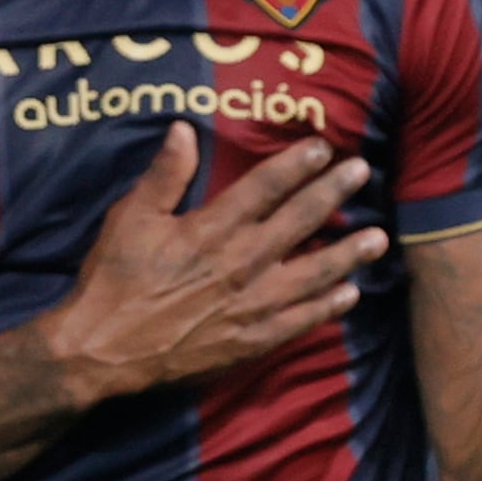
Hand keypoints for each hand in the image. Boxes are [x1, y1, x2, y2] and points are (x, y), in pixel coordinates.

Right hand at [35, 130, 385, 404]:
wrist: (103, 352)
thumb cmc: (113, 281)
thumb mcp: (129, 218)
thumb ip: (164, 175)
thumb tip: (183, 129)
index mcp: (211, 230)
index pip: (264, 187)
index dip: (295, 164)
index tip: (322, 147)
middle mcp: (241, 263)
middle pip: (299, 221)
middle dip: (333, 193)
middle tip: (361, 173)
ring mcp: (251, 305)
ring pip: (314, 273)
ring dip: (348, 253)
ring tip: (378, 238)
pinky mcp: (251, 340)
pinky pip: (301, 320)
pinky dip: (328, 306)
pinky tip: (349, 293)